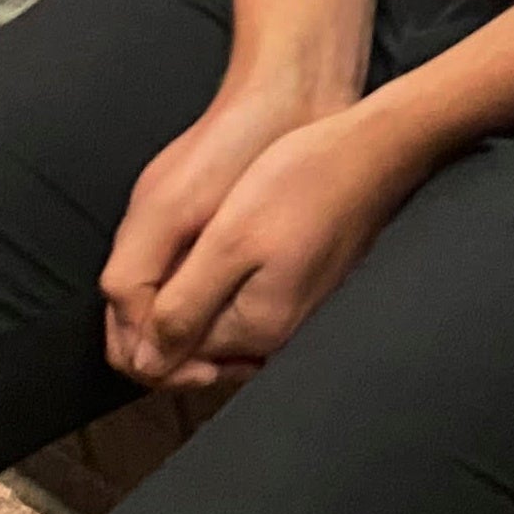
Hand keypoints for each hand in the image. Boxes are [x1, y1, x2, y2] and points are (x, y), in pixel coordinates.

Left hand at [118, 100, 421, 388]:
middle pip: (193, 346)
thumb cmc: (304, 182)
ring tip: (196, 238)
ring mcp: (289, 312)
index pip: (170, 360)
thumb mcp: (228, 243)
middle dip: (166, 308)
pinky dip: (220, 276)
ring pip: (213, 320)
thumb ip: (184, 308)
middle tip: (170, 248)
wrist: (373, 149)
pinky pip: (240, 299)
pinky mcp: (297, 287)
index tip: (145, 271)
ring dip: (191, 290)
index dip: (140, 323)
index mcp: (252, 331)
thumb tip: (147, 364)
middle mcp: (273, 335)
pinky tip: (224, 237)